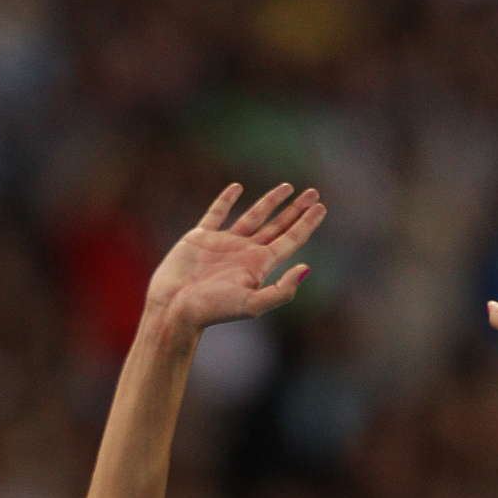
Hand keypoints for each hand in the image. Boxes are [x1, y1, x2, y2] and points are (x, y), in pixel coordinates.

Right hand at [145, 181, 324, 335]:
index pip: (290, 240)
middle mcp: (245, 254)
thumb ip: (282, 290)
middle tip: (314, 194)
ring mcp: (224, 244)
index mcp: (259, 267)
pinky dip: (226, 200)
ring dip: (270, 202)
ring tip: (287, 187)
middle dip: (296, 210)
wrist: (175, 309)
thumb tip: (307, 268)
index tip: (322, 207)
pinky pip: (217, 213)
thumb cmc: (213, 309)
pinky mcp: (201, 238)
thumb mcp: (252, 304)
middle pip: (278, 227)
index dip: (307, 224)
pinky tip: (237, 188)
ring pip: (254, 217)